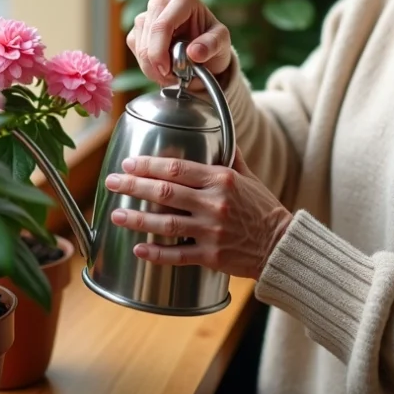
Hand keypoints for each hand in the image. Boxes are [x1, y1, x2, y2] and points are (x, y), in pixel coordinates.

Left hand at [104, 149, 291, 280]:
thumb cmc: (264, 210)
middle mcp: (214, 203)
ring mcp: (211, 230)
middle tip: (111, 182)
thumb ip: (231, 158)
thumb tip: (223, 137)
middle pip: (164, 192)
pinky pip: (177, 255)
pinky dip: (156, 253)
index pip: (177, 168)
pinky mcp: (211, 256)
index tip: (129, 164)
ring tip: (116, 215)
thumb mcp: (249, 178)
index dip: (148, 165)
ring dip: (137, 219)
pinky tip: (138, 249)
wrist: (281, 245)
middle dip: (133, 186)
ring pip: (166, 224)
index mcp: (221, 180)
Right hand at [127, 0, 232, 87]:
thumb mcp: (222, 43)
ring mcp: (148, 14)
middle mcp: (162, 2)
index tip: (166, 71)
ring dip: (150, 65)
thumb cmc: (213, 43)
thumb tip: (194, 52)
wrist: (204, 52)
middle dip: (154, 60)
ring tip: (170, 74)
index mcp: (183, 0)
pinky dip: (145, 63)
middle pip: (147, 32)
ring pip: (138, 41)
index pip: (163, 24)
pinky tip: (161, 67)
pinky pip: (133, 46)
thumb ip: (211, 45)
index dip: (159, 51)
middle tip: (171, 77)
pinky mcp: (139, 28)